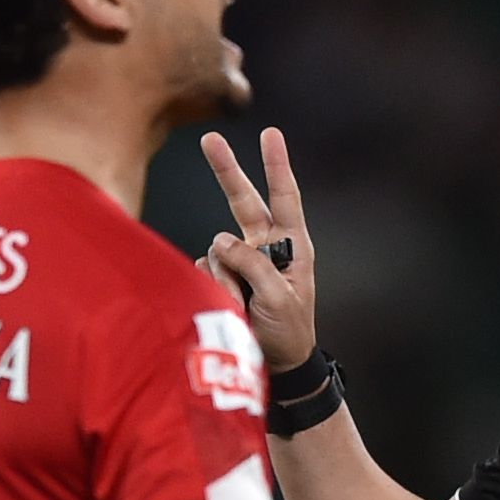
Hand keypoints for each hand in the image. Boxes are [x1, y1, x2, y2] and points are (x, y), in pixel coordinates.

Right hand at [195, 127, 322, 375]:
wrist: (277, 365)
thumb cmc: (289, 331)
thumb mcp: (279, 297)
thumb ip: (253, 264)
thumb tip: (221, 240)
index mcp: (292, 245)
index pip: (285, 197)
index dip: (276, 164)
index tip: (270, 134)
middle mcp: (266, 246)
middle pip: (243, 200)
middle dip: (226, 170)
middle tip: (210, 139)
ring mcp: (242, 261)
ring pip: (218, 247)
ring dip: (226, 276)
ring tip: (244, 305)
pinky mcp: (223, 276)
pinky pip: (206, 268)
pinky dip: (215, 286)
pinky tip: (231, 304)